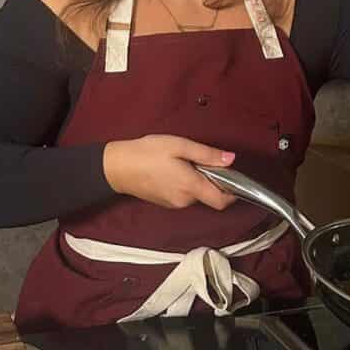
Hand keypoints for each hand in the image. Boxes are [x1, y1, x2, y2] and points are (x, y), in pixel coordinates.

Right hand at [103, 136, 237, 209]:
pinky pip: (184, 195)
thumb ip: (207, 154)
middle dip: (212, 180)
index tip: (232, 176)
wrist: (116, 167)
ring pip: (197, 195)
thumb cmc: (146, 153)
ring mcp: (174, 204)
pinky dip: (186, 184)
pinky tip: (173, 169)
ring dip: (198, 181)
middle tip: (201, 159)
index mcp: (190, 187)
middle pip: (210, 196)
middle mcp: (184, 200)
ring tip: (183, 162)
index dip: (233, 192)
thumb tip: (231, 159)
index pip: (222, 201)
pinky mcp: (165, 202)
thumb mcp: (179, 145)